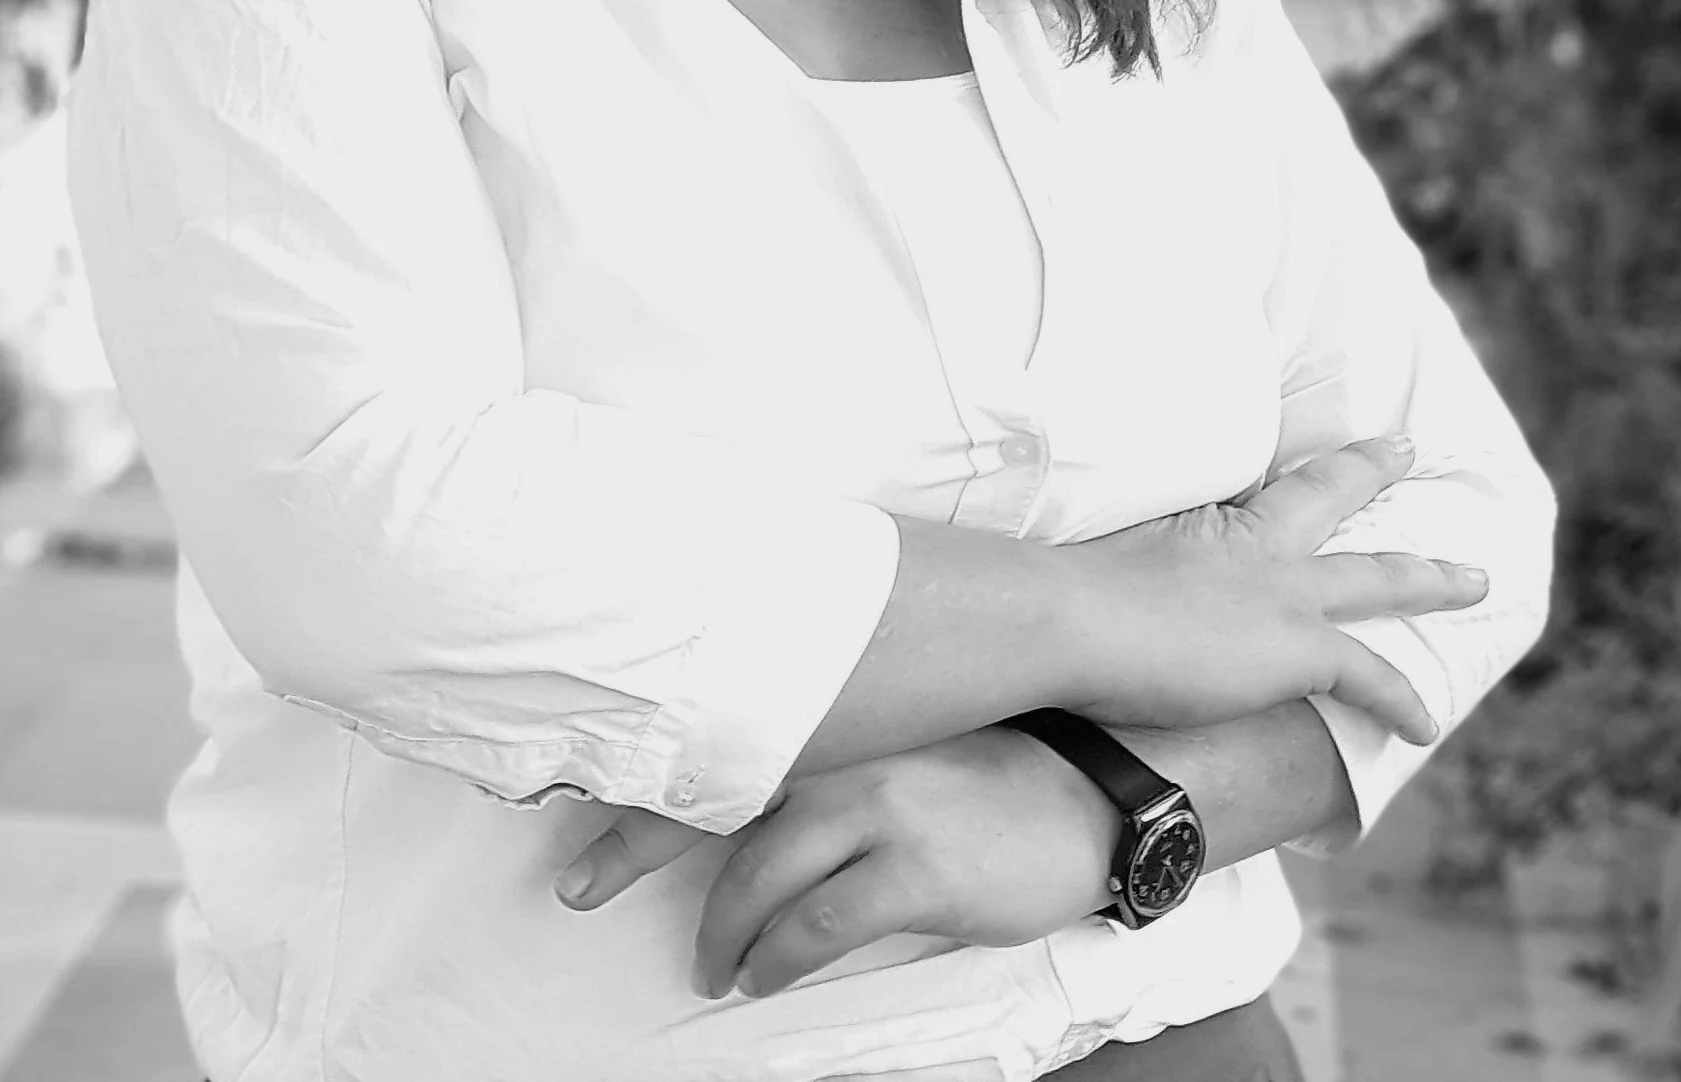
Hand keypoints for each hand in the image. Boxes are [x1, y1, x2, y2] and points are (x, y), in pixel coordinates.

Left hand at [553, 726, 1118, 996]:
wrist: (1099, 789)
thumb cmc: (1007, 763)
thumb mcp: (915, 725)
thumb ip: (843, 734)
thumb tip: (771, 767)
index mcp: (844, 705)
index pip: (725, 731)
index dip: (648, 769)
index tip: (582, 795)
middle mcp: (848, 743)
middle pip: (715, 797)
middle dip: (635, 844)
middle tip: (581, 884)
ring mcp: (880, 801)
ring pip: (759, 871)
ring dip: (722, 928)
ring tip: (710, 964)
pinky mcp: (914, 866)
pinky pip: (817, 923)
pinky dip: (777, 954)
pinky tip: (760, 974)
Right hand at [1065, 436, 1486, 743]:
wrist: (1072, 619)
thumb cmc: (1059, 595)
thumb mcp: (1083, 560)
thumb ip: (1097, 568)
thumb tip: (1052, 579)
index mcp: (1198, 519)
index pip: (1253, 490)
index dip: (1284, 471)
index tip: (1304, 449)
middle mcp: (1247, 544)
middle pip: (1324, 494)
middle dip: (1368, 470)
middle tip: (1406, 449)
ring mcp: (1278, 591)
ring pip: (1376, 576)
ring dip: (1430, 577)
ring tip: (1475, 579)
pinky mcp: (1297, 649)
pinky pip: (1370, 676)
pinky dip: (1402, 699)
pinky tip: (1427, 724)